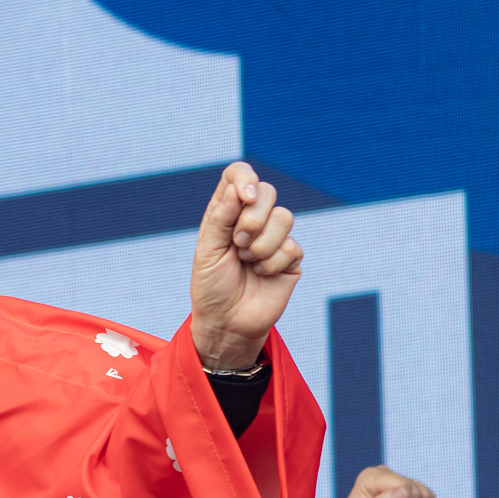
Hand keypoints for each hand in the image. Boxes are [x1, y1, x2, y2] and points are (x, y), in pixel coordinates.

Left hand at [190, 162, 304, 368]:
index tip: (244, 196)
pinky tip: (261, 275)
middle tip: (237, 244)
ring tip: (247, 262)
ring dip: (261, 245)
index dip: (244, 178)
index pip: (238, 175)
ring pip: (284, 217)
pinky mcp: (290, 257)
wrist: (227, 322)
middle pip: (267, 191)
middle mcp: (251, 219)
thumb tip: (237, 189)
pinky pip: (292, 246)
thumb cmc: (211, 286)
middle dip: (252, 218)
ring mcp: (273, 237)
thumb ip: (220, 219)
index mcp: (226, 212)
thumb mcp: (207, 252)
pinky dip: (272, 264)